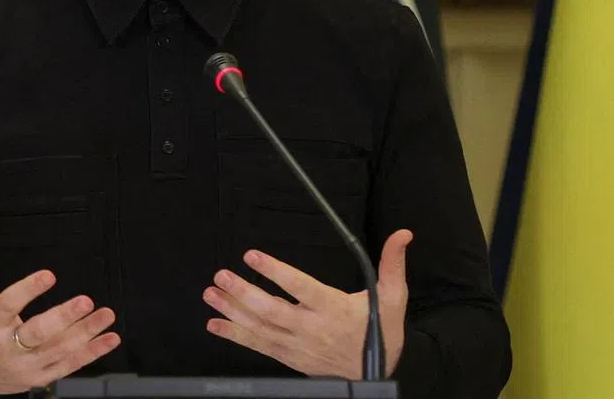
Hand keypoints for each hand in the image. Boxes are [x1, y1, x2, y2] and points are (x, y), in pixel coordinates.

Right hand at [0, 228, 119, 393]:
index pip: (8, 305)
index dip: (28, 290)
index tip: (49, 274)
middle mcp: (8, 348)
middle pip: (38, 333)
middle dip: (63, 318)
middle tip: (85, 300)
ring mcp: (26, 366)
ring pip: (58, 350)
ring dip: (86, 333)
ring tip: (106, 314)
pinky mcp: (39, 377)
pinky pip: (69, 365)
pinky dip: (92, 353)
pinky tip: (110, 337)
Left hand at [203, 230, 412, 377]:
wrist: (376, 377)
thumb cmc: (381, 333)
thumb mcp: (393, 298)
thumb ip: (392, 264)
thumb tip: (402, 235)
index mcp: (333, 309)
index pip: (300, 288)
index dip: (276, 272)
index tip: (252, 256)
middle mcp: (311, 328)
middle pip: (273, 311)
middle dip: (244, 293)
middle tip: (221, 276)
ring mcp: (298, 346)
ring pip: (261, 329)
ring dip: (233, 311)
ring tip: (211, 293)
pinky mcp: (289, 358)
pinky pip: (259, 347)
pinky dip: (235, 336)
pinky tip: (215, 324)